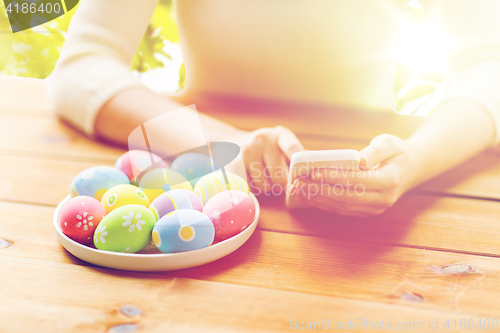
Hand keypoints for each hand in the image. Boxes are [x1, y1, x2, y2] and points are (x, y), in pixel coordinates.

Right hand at [235, 126, 303, 194]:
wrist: (233, 142)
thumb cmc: (265, 148)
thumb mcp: (281, 144)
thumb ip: (297, 155)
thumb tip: (315, 168)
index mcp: (279, 135)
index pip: (291, 146)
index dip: (297, 157)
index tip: (300, 167)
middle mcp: (262, 140)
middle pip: (280, 178)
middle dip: (280, 184)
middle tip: (276, 178)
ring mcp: (246, 152)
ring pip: (265, 186)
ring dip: (266, 187)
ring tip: (262, 176)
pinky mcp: (233, 165)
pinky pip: (250, 189)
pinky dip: (252, 190)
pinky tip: (250, 179)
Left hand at [288, 134, 416, 216]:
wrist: (411, 169)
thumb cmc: (397, 152)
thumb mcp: (390, 143)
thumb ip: (375, 151)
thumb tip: (360, 161)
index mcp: (390, 180)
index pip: (358, 181)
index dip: (335, 177)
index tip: (314, 172)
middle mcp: (383, 199)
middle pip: (346, 197)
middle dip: (319, 190)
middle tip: (297, 182)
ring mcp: (375, 208)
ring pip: (341, 206)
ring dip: (317, 199)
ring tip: (296, 189)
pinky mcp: (366, 211)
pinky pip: (341, 210)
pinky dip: (323, 204)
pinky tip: (306, 196)